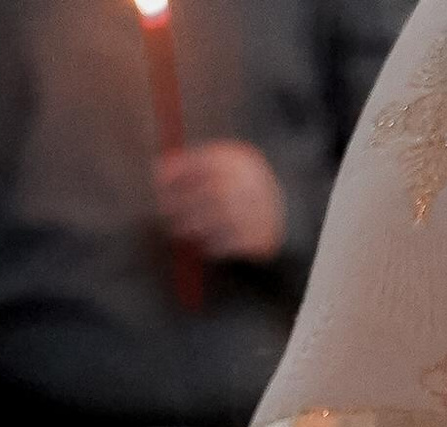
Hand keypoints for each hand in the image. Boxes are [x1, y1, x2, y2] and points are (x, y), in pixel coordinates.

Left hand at [155, 141, 287, 261]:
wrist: (288, 213)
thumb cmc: (243, 189)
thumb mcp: (228, 168)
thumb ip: (197, 166)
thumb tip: (158, 171)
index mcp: (239, 162)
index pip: (202, 163)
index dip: (176, 171)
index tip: (157, 180)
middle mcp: (249, 185)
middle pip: (206, 192)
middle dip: (180, 202)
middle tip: (163, 210)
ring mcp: (256, 212)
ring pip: (216, 220)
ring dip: (191, 226)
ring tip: (178, 229)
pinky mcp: (260, 238)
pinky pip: (228, 244)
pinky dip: (211, 246)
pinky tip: (202, 246)